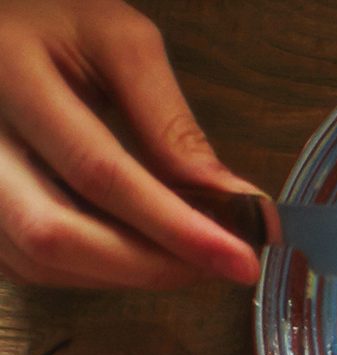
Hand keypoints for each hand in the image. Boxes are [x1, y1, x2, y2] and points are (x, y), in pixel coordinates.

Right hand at [0, 0, 254, 290]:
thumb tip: (235, 204)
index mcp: (10, 71)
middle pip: (53, 233)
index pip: (97, 171)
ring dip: (121, 274)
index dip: (175, 227)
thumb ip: (172, 126)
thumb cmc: (54, 20)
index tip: (240, 259)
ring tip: (182, 257)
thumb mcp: (119, 46)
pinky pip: (21, 261)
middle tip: (215, 267)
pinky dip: (85, 271)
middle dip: (147, 266)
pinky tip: (131, 251)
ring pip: (35, 259)